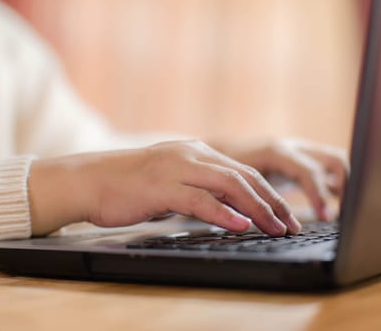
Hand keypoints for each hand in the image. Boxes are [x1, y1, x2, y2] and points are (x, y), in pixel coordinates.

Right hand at [28, 140, 301, 236]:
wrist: (89, 179)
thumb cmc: (127, 185)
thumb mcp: (169, 180)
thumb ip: (196, 188)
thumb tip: (223, 208)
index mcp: (196, 152)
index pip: (243, 171)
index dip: (268, 194)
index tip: (285, 215)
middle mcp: (192, 154)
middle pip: (244, 177)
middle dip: (272, 203)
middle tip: (291, 225)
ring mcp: (177, 168)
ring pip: (229, 186)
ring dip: (257, 209)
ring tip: (276, 228)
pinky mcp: (162, 186)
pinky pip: (200, 199)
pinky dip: (224, 213)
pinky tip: (241, 226)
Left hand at [212, 138, 348, 220]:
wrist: (222, 148)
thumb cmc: (224, 166)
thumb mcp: (233, 182)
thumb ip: (246, 199)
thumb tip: (254, 224)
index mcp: (276, 151)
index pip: (307, 171)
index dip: (318, 194)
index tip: (324, 217)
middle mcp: (293, 147)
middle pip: (333, 159)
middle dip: (345, 185)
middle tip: (346, 214)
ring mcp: (301, 152)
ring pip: (335, 162)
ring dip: (344, 186)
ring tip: (345, 213)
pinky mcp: (303, 161)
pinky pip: (327, 171)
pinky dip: (335, 187)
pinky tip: (333, 209)